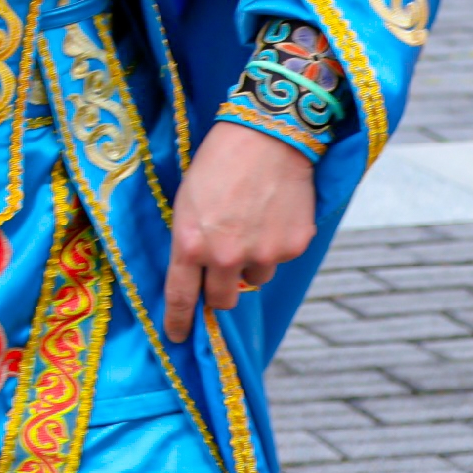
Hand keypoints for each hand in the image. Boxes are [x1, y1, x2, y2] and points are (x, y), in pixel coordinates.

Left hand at [162, 124, 321, 339]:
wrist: (267, 135)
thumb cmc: (218, 163)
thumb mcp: (187, 202)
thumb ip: (190, 242)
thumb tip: (196, 274)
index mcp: (190, 245)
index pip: (181, 297)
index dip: (179, 321)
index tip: (179, 337)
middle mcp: (226, 257)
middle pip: (223, 300)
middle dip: (220, 291)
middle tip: (222, 269)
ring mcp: (263, 254)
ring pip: (255, 277)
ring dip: (251, 261)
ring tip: (250, 222)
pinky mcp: (293, 246)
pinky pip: (280, 258)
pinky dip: (275, 243)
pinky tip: (272, 213)